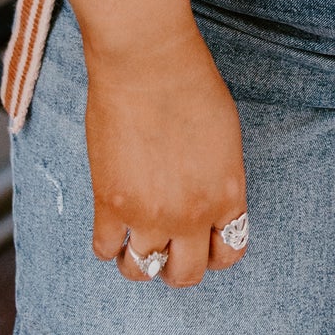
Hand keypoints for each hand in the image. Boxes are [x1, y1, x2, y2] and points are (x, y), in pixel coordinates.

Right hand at [85, 23, 246, 288]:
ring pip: (142, 271)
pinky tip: (112, 221)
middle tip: (166, 242)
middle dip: (177, 263)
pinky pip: (106, 249)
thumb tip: (208, 201)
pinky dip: (109, 243)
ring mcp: (150, 214)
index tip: (200, 239)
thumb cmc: (191, 82)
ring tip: (135, 235)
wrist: (149, 60)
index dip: (213, 251)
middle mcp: (193, 214)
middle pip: (186, 275)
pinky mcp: (111, 203)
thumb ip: (220, 178)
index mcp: (228, 195)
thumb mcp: (226, 136)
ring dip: (139, 258)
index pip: (229, 253)